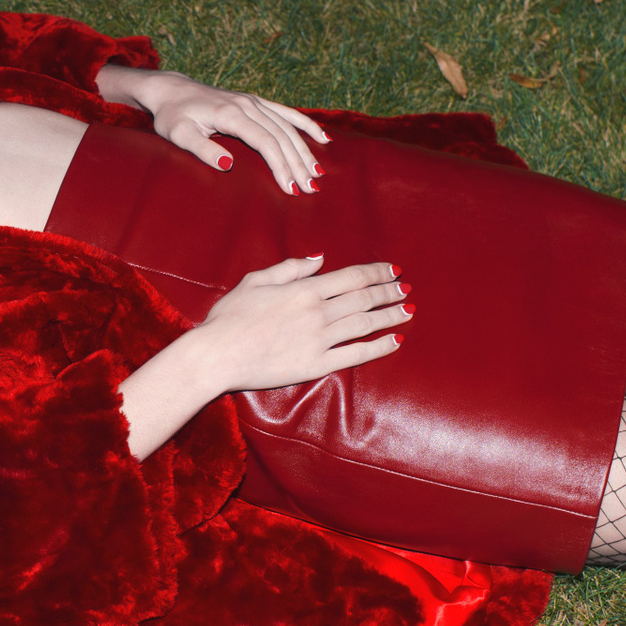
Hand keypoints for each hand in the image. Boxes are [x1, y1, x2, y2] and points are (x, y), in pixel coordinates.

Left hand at [96, 65, 330, 195]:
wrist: (172, 90)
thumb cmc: (172, 116)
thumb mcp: (179, 135)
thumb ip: (202, 150)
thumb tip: (229, 164)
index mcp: (230, 114)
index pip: (264, 142)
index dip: (280, 166)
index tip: (291, 188)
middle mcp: (247, 104)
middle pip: (281, 137)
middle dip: (298, 164)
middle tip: (311, 189)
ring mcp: (253, 101)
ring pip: (287, 127)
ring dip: (305, 151)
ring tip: (318, 175)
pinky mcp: (254, 101)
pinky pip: (286, 113)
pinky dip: (305, 125)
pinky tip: (322, 138)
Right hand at [190, 256, 408, 391]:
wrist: (217, 354)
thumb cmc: (230, 317)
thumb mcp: (255, 281)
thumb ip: (290, 268)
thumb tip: (320, 260)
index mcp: (304, 289)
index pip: (352, 277)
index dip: (376, 272)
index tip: (392, 270)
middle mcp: (317, 312)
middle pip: (364, 298)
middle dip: (389, 292)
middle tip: (405, 289)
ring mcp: (319, 340)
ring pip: (365, 324)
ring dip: (390, 316)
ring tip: (408, 311)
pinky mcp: (316, 365)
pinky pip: (355, 355)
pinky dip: (378, 347)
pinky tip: (394, 341)